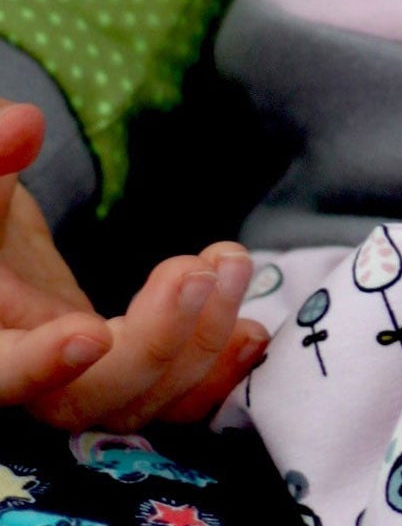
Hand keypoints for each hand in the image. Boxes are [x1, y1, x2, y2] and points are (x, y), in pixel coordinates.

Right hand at [0, 98, 267, 428]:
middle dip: (155, 341)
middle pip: (87, 399)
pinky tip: (252, 332)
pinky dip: (215, 376)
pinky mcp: (125, 380)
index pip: (0, 374)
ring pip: (140, 402)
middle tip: (195, 271)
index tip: (90, 334)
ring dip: (200, 342)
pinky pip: (171, 401)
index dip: (41, 366)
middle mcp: (28, 381)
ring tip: (233, 264)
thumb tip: (22, 122)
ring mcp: (81, 387)